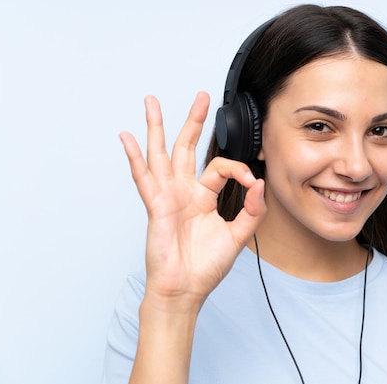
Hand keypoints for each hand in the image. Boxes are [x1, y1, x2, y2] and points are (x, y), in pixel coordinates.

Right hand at [119, 92, 265, 312]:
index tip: (251, 182)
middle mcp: (184, 192)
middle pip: (187, 148)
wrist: (186, 290)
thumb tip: (258, 184)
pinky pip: (144, 178)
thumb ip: (252, 210)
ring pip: (161, 154)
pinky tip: (128, 138)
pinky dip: (135, 158)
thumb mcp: (238, 236)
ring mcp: (168, 196)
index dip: (239, 169)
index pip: (221, 167)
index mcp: (203, 197)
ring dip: (156, 127)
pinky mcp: (156, 207)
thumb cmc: (205, 267)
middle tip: (201, 97)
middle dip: (193, 121)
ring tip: (152, 102)